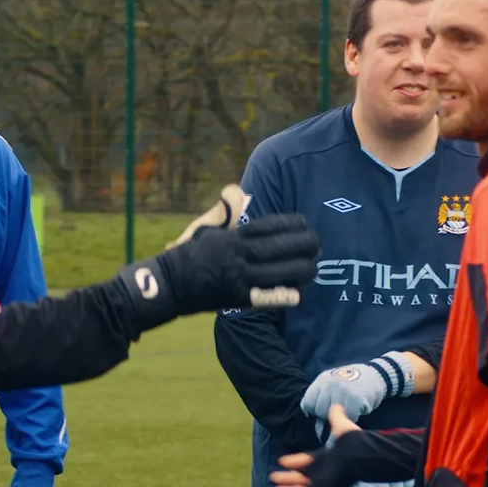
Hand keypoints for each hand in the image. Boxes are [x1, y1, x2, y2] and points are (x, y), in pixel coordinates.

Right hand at [120, 185, 320, 324]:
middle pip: (275, 248)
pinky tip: (298, 294)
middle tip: (317, 243)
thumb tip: (233, 189)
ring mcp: (236, 277)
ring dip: (298, 269)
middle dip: (300, 245)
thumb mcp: (206, 228)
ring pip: (275, 271)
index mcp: (231, 236)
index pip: (265, 226)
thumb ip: (225, 211)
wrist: (170, 284)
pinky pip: (263, 297)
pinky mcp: (235, 298)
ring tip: (314, 266)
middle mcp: (236, 255)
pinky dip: (281, 296)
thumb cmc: (190, 254)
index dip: (288, 224)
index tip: (304, 223)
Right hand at [271, 403, 362, 486]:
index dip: (295, 461)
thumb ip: (336, 417)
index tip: (283, 461)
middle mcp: (323, 472)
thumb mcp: (341, 426)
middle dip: (288, 477)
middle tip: (273, 476)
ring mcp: (322, 483)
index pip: (307, 461)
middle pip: (301, 477)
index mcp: (326, 458)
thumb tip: (337, 405)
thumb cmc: (352, 441)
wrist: (359, 454)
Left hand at [302, 351, 414, 424]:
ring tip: (350, 407)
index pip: (307, 403)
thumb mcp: (334, 384)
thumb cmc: (354, 383)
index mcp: (322, 380)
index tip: (324, 411)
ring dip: (342, 416)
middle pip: (319, 411)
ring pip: (332, 417)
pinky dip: (355, 416)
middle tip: (342, 408)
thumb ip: (322, 399)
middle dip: (328, 415)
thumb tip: (317, 427)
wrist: (378, 374)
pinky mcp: (355, 399)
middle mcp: (329, 384)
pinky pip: (349, 418)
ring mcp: (342, 391)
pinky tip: (359, 407)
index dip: (315, 411)